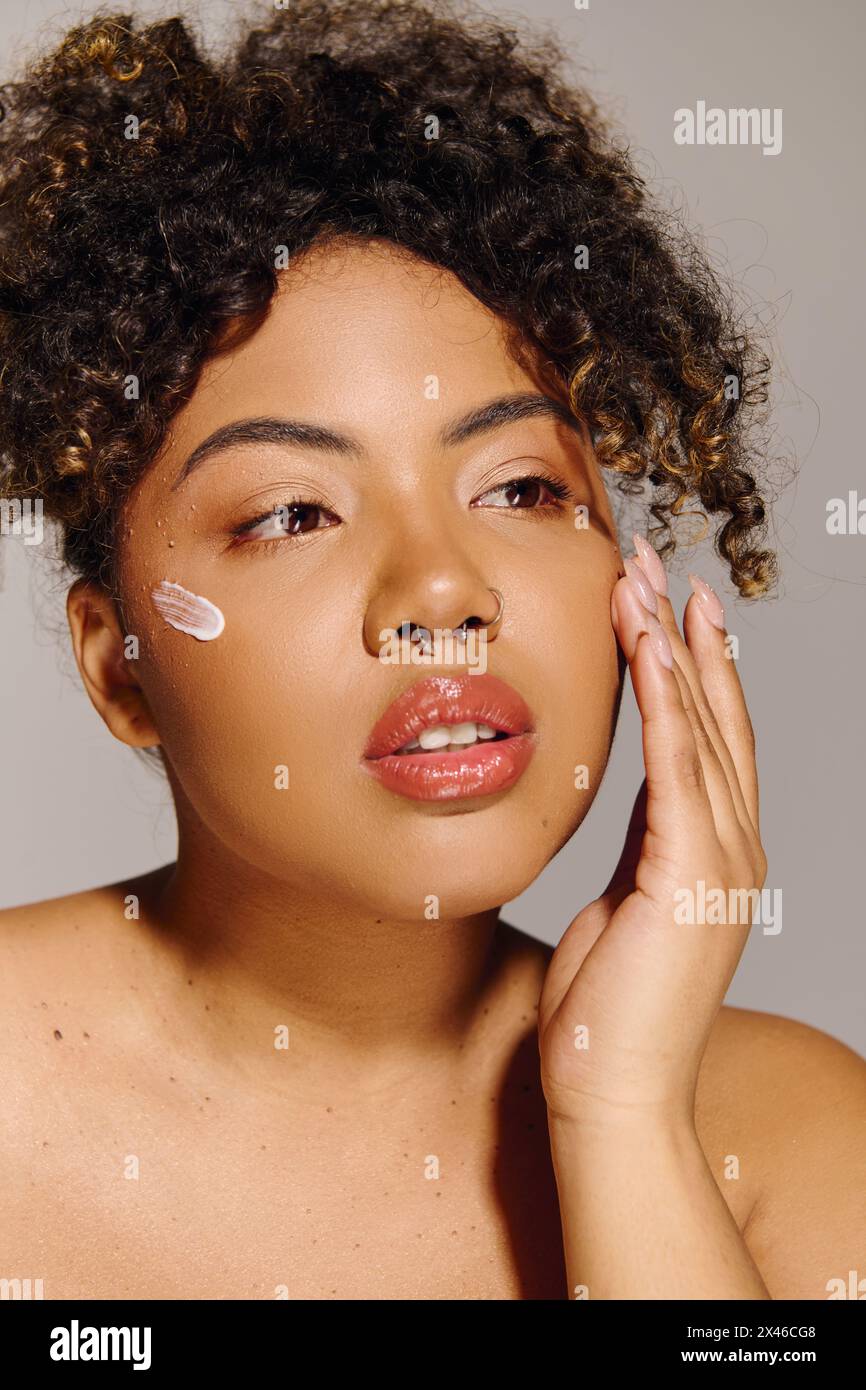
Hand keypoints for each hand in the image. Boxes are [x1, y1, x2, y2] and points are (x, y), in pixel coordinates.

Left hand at [538, 537, 766, 1129]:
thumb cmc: (604, 1009)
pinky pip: (680, 766)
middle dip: (685, 632)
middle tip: (659, 560)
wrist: (610, 1092)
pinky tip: (649, 643)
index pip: (710, 737)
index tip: (668, 601)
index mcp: (711, 852)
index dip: (693, 664)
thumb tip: (628, 807)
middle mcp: (730, 846)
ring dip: (669, 644)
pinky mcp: (692, 876)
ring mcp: (721, 861)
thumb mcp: (621, 905)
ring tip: (645, 577)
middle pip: (716, 714)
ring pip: (702, 726)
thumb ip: (636, 849)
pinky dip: (666, 699)